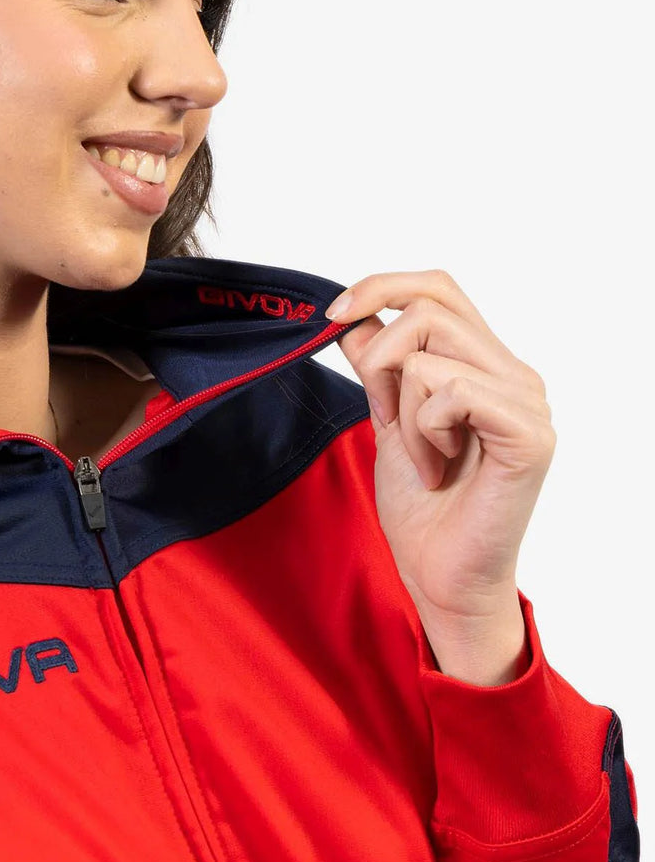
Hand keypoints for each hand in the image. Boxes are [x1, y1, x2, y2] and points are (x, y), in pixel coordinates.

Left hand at [325, 270, 554, 681]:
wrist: (441, 575)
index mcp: (486, 362)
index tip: (331, 317)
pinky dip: (425, 430)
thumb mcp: (385, 418)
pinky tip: (439, 466)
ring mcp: (528, 401)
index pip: (437, 287)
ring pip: (426, 355)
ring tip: (423, 455)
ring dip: (402, 411)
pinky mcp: (530, 434)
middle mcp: (515, 373)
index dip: (380, 286)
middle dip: (379, 364)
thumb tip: (351, 318)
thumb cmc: (422, 505)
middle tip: (387, 419)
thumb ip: (376, 366)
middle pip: (424, 311)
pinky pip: (452, 391)